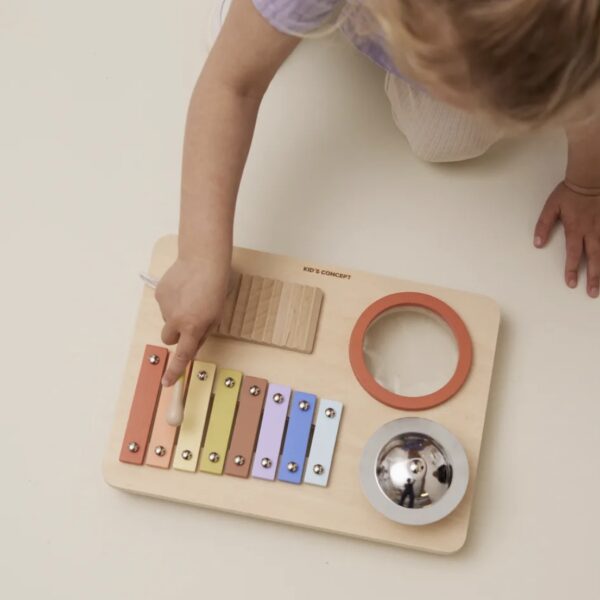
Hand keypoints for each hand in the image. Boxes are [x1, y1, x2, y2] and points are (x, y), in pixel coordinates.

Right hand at [155, 255, 229, 385]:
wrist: (203, 260)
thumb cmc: (215, 287)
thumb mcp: (216, 315)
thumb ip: (203, 333)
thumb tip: (192, 344)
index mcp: (193, 327)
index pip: (182, 355)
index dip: (174, 371)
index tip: (167, 382)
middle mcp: (176, 320)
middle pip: (169, 339)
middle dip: (177, 335)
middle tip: (189, 322)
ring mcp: (165, 306)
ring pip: (167, 320)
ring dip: (176, 316)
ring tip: (190, 298)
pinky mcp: (159, 294)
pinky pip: (164, 305)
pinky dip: (172, 301)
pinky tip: (183, 289)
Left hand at [534, 181, 599, 297]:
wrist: (589, 178)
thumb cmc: (569, 192)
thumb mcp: (551, 208)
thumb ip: (543, 225)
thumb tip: (537, 243)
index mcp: (575, 229)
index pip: (573, 254)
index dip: (571, 269)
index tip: (571, 283)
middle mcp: (592, 231)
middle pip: (593, 258)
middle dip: (593, 277)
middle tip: (591, 293)